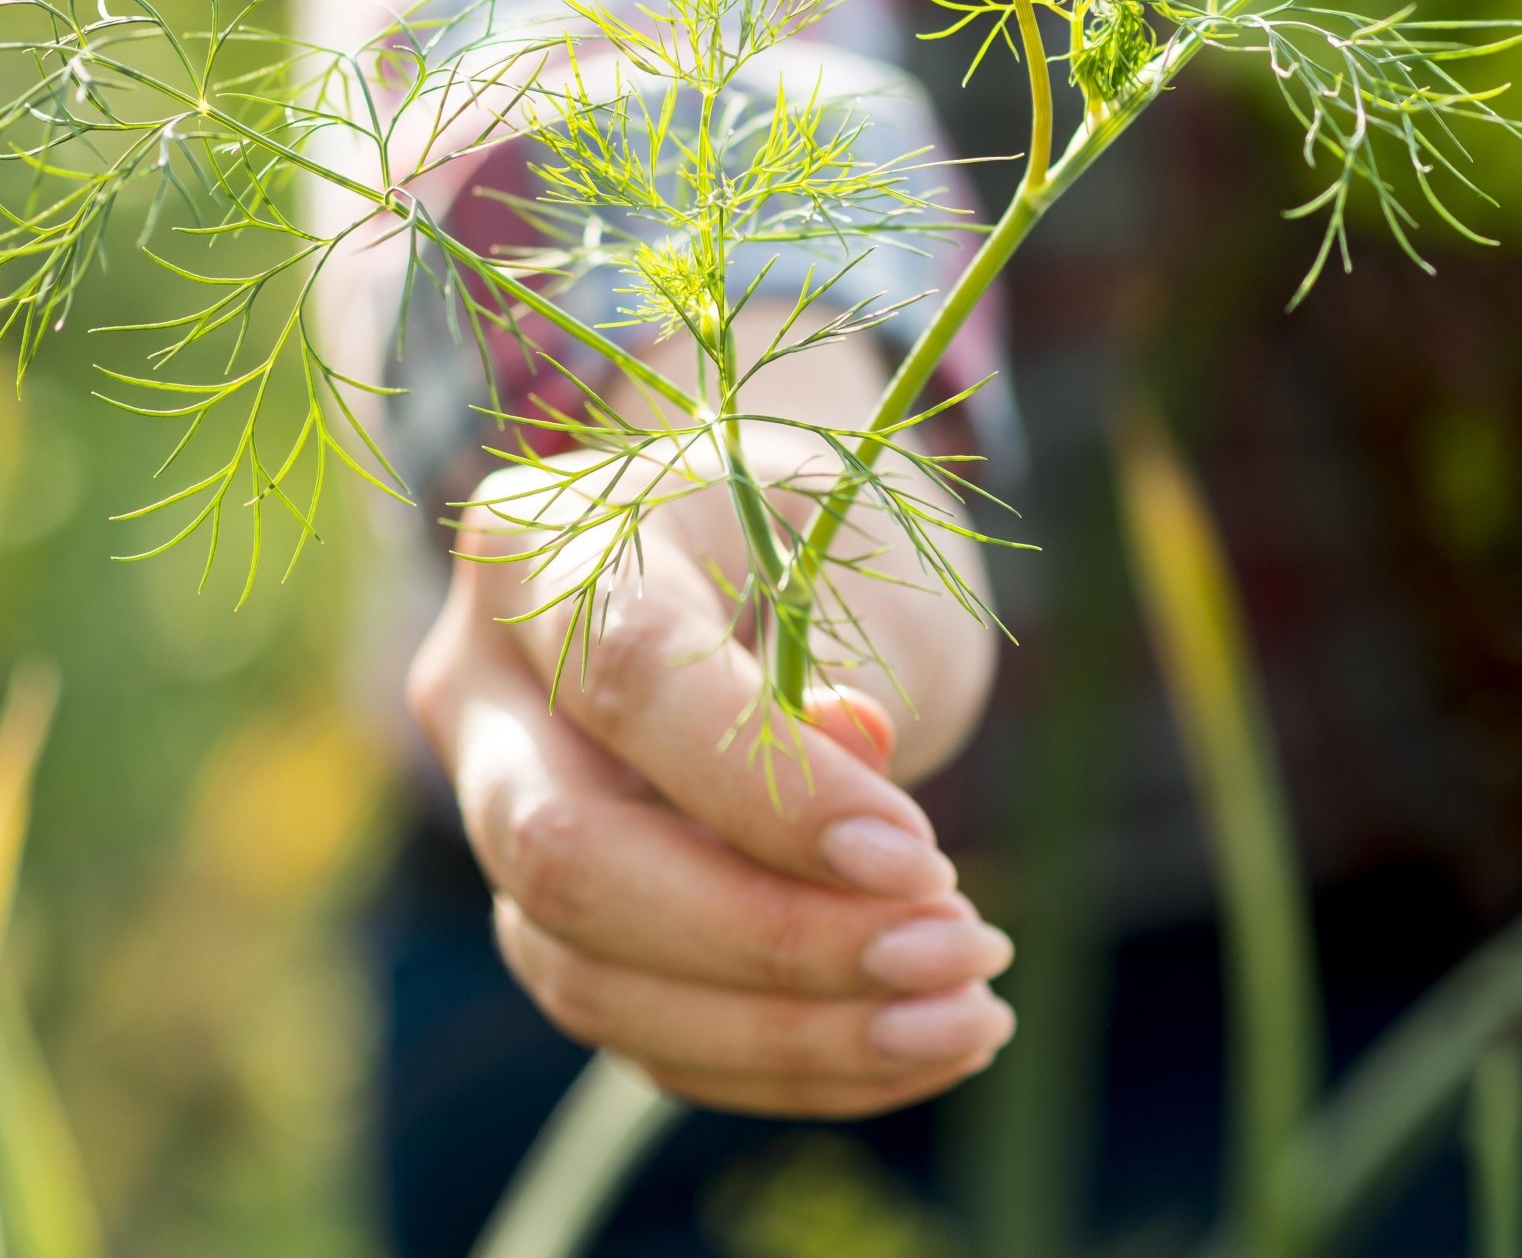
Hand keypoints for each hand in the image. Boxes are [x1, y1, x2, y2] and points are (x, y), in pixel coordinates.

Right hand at [408, 454, 1014, 1117]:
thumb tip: (859, 810)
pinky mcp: (545, 922)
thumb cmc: (818, 528)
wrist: (763, 544)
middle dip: (773, 941)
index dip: (773, 792)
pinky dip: (789, 1064)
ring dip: (797, 1032)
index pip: (633, 679)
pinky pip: (640, 1033)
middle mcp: (480, 686)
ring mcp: (494, 817)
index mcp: (548, 543)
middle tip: (956, 950)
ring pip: (592, 979)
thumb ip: (847, 650)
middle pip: (569, 859)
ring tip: (968, 1014)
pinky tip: (923, 1044)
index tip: (921, 860)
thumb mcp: (850, 544)